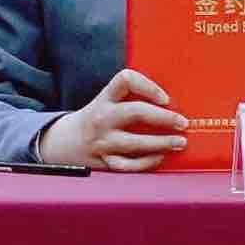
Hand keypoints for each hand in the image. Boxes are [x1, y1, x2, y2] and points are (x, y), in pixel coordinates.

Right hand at [37, 67, 187, 172]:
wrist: (63, 144)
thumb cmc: (95, 120)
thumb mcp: (105, 102)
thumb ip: (130, 99)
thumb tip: (171, 105)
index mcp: (104, 99)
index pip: (126, 80)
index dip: (148, 86)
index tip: (165, 98)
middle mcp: (102, 118)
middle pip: (136, 112)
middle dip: (164, 117)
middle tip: (182, 122)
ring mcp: (103, 142)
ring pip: (136, 142)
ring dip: (163, 143)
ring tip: (180, 142)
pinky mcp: (105, 162)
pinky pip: (131, 164)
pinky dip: (148, 161)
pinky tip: (160, 156)